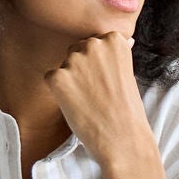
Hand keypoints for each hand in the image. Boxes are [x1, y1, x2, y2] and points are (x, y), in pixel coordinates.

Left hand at [47, 33, 155, 169]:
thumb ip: (116, 55)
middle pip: (77, 50)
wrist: (123, 139)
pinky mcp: (58, 77)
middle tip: (97, 92)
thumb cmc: (127, 109)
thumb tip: (124, 40)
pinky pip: (51, 78)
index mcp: (114, 40)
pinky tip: (77, 105)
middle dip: (82, 69)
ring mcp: (74, 60)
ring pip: (64, 65)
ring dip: (71, 80)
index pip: (95, 43)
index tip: (108, 80)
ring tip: (89, 100)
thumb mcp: (127, 73)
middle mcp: (94, 44)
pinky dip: (60, 92)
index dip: (99, 64)